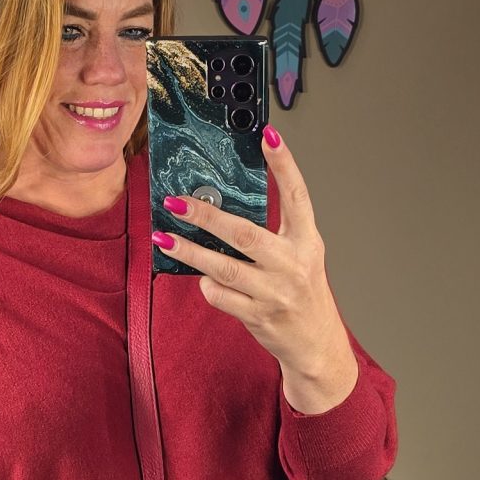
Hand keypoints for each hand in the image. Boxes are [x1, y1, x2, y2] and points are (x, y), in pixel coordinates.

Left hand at [153, 125, 355, 385]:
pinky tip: (204, 278)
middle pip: (244, 234)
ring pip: (223, 268)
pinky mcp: (259, 316)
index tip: (268, 135)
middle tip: (176, 203)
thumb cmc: (303, 292)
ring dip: (189, 251)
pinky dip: (207, 284)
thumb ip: (272, 233)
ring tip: (163, 238)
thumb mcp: (299, 256)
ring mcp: (276, 293)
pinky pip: (220, 296)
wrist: (316, 344)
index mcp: (307, 241)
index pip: (297, 195)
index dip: (284, 164)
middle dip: (205, 216)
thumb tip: (220, 208)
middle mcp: (294, 264)